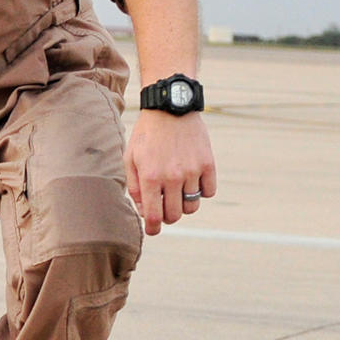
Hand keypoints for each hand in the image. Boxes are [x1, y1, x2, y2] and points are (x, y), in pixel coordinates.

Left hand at [125, 110, 216, 234]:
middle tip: (164, 207)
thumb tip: (143, 210)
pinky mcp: (208, 164)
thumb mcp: (131, 158)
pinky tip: (192, 182)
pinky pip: (209, 192)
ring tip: (177, 192)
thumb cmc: (146, 135)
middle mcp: (173, 177)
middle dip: (168, 216)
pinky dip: (201, 192)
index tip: (153, 230)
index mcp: (151, 177)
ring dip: (184, 204)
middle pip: (175, 215)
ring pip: (192, 206)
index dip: (153, 228)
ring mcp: (192, 171)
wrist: (170, 108)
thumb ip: (135, 186)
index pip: (153, 216)